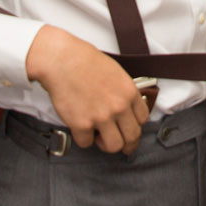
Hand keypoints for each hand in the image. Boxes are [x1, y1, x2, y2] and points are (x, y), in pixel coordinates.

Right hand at [25, 25, 148, 154]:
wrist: (62, 60)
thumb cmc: (85, 61)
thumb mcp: (116, 73)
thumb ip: (123, 93)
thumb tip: (126, 109)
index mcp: (129, 92)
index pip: (143, 119)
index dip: (135, 126)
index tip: (129, 128)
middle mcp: (119, 107)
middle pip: (132, 137)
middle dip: (127, 144)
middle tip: (121, 144)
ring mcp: (101, 117)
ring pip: (114, 146)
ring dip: (106, 144)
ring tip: (99, 136)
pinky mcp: (82, 124)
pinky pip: (87, 143)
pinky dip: (83, 138)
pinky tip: (80, 127)